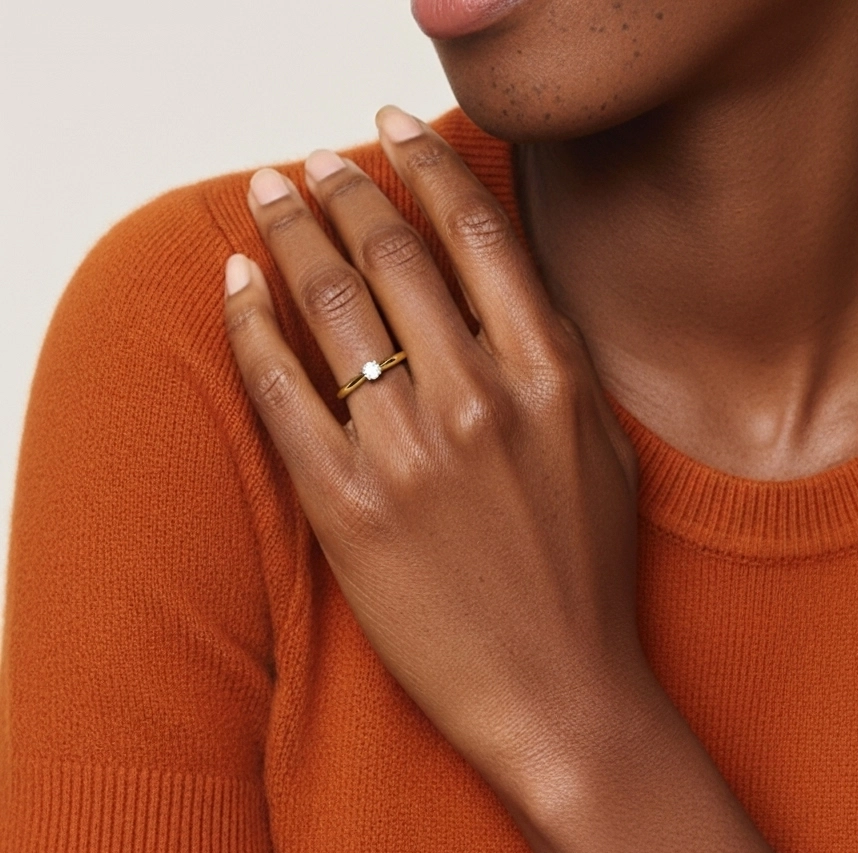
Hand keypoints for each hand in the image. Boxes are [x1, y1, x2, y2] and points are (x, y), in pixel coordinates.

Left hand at [224, 106, 642, 791]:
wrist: (564, 700)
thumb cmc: (589, 582)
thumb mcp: (600, 454)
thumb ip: (558, 364)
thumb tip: (507, 290)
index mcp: (550, 377)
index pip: (477, 231)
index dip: (425, 162)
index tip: (390, 127)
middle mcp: (480, 399)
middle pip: (392, 251)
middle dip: (343, 184)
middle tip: (310, 161)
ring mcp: (411, 455)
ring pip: (332, 303)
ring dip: (291, 231)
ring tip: (269, 197)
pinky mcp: (351, 511)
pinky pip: (283, 392)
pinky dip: (251, 327)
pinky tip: (237, 287)